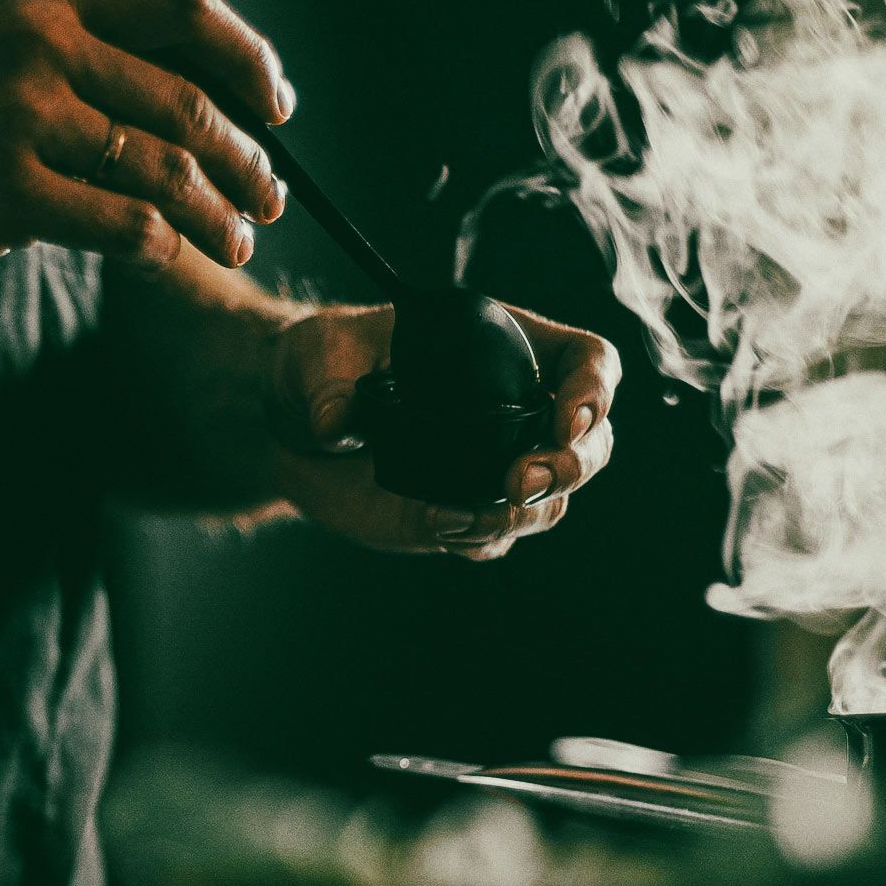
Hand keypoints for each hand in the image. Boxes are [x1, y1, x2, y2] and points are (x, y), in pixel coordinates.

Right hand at [0, 0, 292, 277]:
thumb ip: (86, 51)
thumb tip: (209, 97)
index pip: (183, 5)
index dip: (249, 58)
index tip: (277, 105)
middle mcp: (37, 40)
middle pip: (190, 103)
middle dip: (250, 161)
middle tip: (272, 197)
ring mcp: (20, 114)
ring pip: (170, 171)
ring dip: (221, 216)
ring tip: (240, 240)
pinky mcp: (6, 192)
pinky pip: (128, 225)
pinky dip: (165, 247)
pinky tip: (173, 255)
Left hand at [267, 303, 620, 559]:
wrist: (290, 431)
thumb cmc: (320, 364)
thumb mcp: (320, 351)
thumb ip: (329, 379)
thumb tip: (334, 422)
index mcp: (506, 348)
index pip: (586, 361)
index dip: (594, 390)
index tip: (565, 421)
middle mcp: (515, 411)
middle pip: (591, 443)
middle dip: (571, 467)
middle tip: (519, 483)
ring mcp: (494, 467)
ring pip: (552, 500)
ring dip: (526, 514)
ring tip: (462, 516)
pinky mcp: (463, 513)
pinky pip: (494, 537)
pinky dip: (479, 538)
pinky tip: (441, 527)